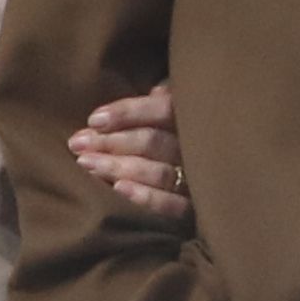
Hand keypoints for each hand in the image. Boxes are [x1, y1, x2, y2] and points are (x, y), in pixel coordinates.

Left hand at [70, 84, 187, 220]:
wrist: (221, 185)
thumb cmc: (181, 137)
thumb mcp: (179, 111)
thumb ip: (165, 102)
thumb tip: (154, 91)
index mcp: (192, 118)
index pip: (162, 109)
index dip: (128, 113)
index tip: (94, 119)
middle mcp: (196, 147)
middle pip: (153, 142)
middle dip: (112, 142)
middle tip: (78, 144)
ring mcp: (196, 179)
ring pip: (158, 172)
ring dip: (118, 167)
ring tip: (86, 164)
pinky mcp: (194, 209)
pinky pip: (172, 205)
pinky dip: (147, 197)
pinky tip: (119, 190)